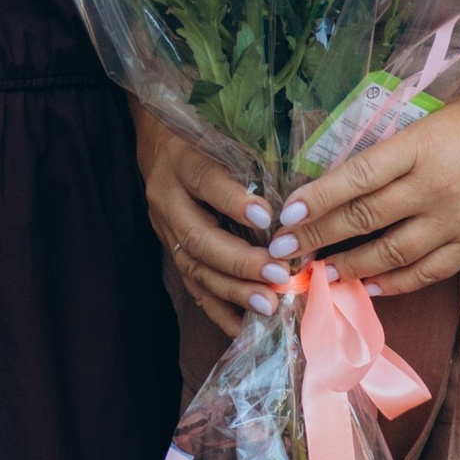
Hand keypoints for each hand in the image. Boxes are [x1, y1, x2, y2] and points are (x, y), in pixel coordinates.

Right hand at [133, 110, 309, 334]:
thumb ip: (254, 155)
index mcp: (183, 162)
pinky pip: (193, 286)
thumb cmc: (205, 135)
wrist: (160, 142)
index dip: (234, 202)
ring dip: (233, 291)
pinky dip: (218, 309)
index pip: (206, 180)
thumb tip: (300, 189)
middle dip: (241, 262)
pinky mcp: (171, 250)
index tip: (268, 218)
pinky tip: (241, 326)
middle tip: (280, 277)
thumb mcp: (225, 133)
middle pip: (199, 238)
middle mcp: (169, 200)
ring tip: (268, 306)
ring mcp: (166, 229)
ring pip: (195, 267)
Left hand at [294, 86, 459, 296]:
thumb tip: (345, 177)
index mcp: (421, 145)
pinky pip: (426, 271)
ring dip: (350, 265)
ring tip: (322, 271)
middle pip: (364, 219)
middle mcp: (434, 186)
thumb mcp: (435, 117)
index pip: (356, 176)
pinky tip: (369, 285)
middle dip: (318, 236)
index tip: (288, 213)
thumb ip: (395, 148)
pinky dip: (394, 282)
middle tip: (285, 250)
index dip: (318, 198)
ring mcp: (455, 219)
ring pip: (390, 253)